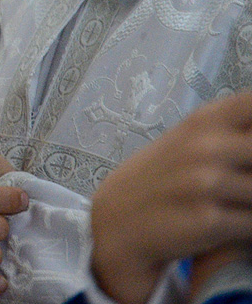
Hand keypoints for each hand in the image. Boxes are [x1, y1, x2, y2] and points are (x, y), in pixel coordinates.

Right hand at [89, 93, 251, 303]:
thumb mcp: (187, 141)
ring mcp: (206, 182)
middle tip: (240, 183)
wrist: (114, 222)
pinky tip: (228, 227)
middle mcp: (206, 146)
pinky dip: (247, 231)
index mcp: (203, 122)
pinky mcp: (209, 220)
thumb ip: (228, 131)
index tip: (249, 142)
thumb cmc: (158, 181)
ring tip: (232, 205)